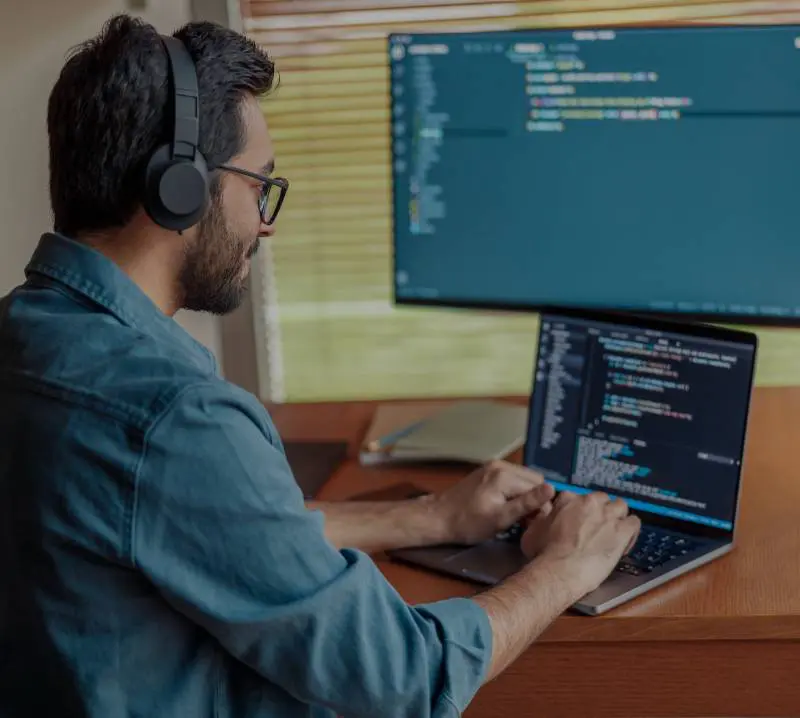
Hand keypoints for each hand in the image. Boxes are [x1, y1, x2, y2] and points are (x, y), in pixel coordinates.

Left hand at [433, 460, 554, 544]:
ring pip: (524, 480)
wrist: (438, 517)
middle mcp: (501, 465)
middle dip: (534, 499)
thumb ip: (527, 504)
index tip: (534, 523)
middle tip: (525, 521)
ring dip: (525, 496)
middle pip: (533, 480)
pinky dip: (514, 491)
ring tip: (516, 515)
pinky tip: (507, 506)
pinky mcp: (488, 470)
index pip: (540, 486)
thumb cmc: (468, 523)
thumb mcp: (501, 519)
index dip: (541, 506)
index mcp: (505, 475)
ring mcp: (494, 466)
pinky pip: (512, 479)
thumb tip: (552, 490)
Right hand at [520, 491, 640, 597]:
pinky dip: (631, 530)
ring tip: (612, 532)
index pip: (577, 497)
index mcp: (568, 500)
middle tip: (595, 528)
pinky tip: (624, 541)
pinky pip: (634, 523)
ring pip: (620, 507)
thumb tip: (544, 520)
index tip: (577, 522)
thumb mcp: (533, 531)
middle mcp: (590, 503)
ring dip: (617, 517)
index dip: (578, 511)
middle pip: (602, 499)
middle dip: (600, 511)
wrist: (559, 570)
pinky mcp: (622, 532)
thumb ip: (543, 520)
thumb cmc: (543, 554)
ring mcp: (608, 516)